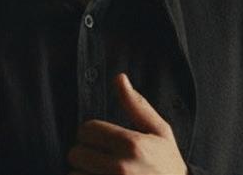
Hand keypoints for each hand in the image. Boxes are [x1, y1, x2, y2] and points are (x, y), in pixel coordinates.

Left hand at [67, 73, 186, 174]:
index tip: (101, 141)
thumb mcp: (160, 132)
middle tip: (100, 160)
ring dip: (83, 173)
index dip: (91, 133)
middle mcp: (120, 167)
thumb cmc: (168, 163)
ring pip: (74, 173)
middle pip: (75, 153)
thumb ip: (137, 105)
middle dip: (85, 154)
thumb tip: (119, 77)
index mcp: (132, 144)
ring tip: (102, 173)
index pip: (87, 129)